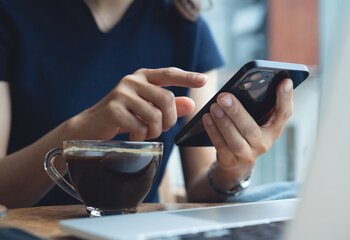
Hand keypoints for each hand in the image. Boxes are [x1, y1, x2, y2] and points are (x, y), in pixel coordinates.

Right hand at [69, 67, 206, 140]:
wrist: (91, 127)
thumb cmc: (123, 116)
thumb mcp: (147, 110)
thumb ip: (169, 106)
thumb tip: (191, 104)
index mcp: (142, 77)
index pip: (168, 74)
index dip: (187, 77)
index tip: (204, 80)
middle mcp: (132, 80)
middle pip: (166, 99)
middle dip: (169, 120)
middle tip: (161, 129)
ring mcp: (121, 93)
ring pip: (154, 115)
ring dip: (154, 131)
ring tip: (145, 133)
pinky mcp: (113, 109)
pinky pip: (140, 126)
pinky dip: (141, 136)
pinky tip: (133, 136)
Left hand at [202, 78, 292, 184]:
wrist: (236, 160)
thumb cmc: (247, 130)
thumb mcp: (257, 119)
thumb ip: (258, 103)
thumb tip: (249, 83)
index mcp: (274, 129)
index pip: (284, 113)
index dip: (285, 98)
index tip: (285, 80)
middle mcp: (264, 144)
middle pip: (251, 128)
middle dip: (236, 111)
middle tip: (223, 96)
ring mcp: (247, 155)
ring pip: (235, 139)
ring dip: (223, 122)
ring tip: (214, 106)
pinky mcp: (231, 161)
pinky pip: (221, 146)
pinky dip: (213, 131)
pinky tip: (207, 118)